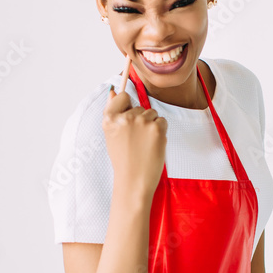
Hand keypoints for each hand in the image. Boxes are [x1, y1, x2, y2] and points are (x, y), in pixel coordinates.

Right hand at [102, 79, 166, 197]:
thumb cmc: (123, 160)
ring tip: (144, 144)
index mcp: (109, 118)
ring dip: (152, 125)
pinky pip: (162, 121)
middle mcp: (125, 117)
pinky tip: (153, 145)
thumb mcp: (111, 135)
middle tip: (135, 141)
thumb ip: (113, 112)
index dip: (128, 107)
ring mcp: (141, 122)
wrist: (133, 181)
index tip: (128, 120)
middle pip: (140, 107)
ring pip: (152, 113)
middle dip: (141, 120)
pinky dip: (161, 132)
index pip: (123, 96)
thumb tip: (113, 91)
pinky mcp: (157, 128)